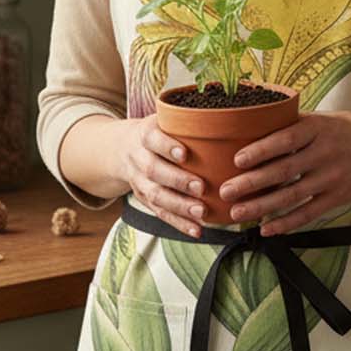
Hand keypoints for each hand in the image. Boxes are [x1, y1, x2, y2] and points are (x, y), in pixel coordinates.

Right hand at [112, 115, 206, 237]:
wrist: (121, 148)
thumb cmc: (158, 132)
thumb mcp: (164, 119)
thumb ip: (187, 121)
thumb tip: (229, 119)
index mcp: (145, 134)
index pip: (153, 139)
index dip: (167, 146)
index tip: (185, 153)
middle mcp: (138, 157)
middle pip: (154, 170)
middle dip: (177, 180)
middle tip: (201, 187)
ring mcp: (139, 180)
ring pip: (156, 195)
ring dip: (179, 206)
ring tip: (202, 212)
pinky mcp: (144, 199)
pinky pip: (160, 213)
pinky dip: (179, 224)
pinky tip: (197, 230)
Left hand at [217, 111, 350, 234]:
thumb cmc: (346, 130)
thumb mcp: (323, 118)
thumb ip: (294, 123)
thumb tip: (254, 122)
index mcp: (318, 128)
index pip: (286, 139)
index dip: (261, 150)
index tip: (237, 159)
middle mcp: (325, 153)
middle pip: (284, 170)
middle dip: (252, 183)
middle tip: (226, 191)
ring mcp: (332, 177)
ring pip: (293, 196)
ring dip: (263, 207)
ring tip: (238, 213)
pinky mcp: (338, 197)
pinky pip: (309, 213)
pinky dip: (287, 223)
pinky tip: (267, 229)